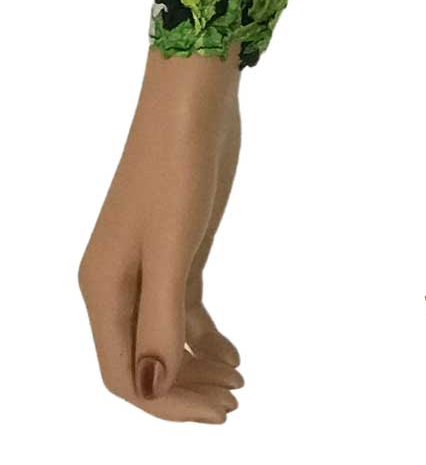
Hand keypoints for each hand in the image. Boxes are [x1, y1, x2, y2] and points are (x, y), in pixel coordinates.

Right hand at [78, 43, 246, 422]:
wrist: (191, 96)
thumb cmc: (177, 165)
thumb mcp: (174, 245)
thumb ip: (161, 318)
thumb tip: (153, 388)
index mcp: (103, 288)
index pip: (125, 373)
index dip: (165, 403)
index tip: (216, 412)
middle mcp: (117, 283)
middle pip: (142, 361)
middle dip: (183, 391)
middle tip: (235, 405)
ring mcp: (145, 264)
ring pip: (164, 338)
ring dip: (195, 367)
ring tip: (239, 384)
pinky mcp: (175, 246)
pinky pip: (181, 309)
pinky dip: (202, 336)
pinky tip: (232, 352)